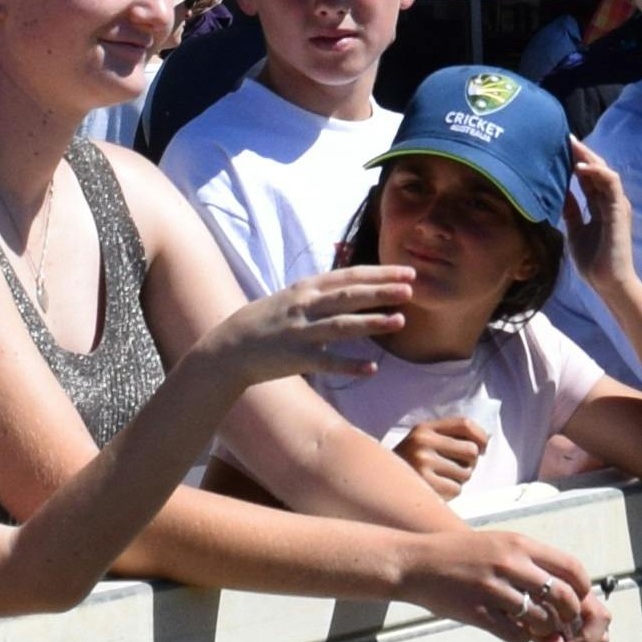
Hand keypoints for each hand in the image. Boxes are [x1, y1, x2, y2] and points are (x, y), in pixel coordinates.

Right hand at [206, 265, 419, 388]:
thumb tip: (355, 284)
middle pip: (349, 296)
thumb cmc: (266, 320)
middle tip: (411, 288)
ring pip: (342, 325)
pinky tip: (372, 369)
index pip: (348, 276)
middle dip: (381, 291)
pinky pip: (328, 362)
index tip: (407, 272)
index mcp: (306, 288)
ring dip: (372, 323)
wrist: (230, 347)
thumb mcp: (293, 296)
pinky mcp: (296, 358)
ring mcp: (300, 331)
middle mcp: (305, 306)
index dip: (379, 274)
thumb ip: (322, 291)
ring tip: (399, 321)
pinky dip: (350, 365)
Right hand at [391, 413, 491, 495]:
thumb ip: (450, 436)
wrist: (380, 483)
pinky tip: (437, 488)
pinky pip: (457, 489)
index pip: (464, 423)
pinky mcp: (426, 486)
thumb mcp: (424, 440)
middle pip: (471, 450)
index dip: (481, 435)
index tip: (484, 446)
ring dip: (460, 478)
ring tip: (443, 477)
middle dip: (470, 462)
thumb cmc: (411, 462)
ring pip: (466, 473)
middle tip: (458, 466)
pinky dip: (451, 491)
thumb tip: (486, 441)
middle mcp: (423, 443)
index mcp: (424, 428)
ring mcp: (423, 464)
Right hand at [396, 516, 610, 641]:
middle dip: (569, 615)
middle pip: (562, 596)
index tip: (578, 599)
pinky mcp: (477, 612)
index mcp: (519, 544)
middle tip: (562, 622)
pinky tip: (511, 630)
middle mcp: (510, 564)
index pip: (570, 568)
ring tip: (534, 627)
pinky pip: (515, 635)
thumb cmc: (459, 554)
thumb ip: (528, 559)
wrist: (415, 563)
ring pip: (541, 620)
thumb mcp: (498, 543)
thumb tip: (563, 581)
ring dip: (544, 629)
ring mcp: (493, 589)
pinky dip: (521, 638)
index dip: (582, 589)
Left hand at [563, 142, 641, 293]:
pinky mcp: (619, 209)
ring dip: (587, 155)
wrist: (607, 282)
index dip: (574, 160)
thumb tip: (559, 192)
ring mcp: (616, 203)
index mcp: (600, 205)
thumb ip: (571, 210)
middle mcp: (610, 200)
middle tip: (562, 136)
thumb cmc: (593, 261)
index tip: (557, 147)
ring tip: (570, 143)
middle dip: (580, 151)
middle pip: (595, 168)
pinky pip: (611, 182)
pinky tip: (579, 165)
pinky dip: (597, 171)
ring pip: (604, 170)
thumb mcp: (575, 230)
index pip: (587, 176)